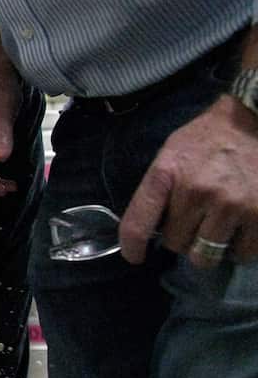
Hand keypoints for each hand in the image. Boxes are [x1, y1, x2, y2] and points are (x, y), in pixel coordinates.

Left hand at [120, 94, 257, 266]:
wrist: (255, 120)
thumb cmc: (209, 138)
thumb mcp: (171, 153)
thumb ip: (159, 188)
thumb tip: (151, 228)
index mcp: (167, 174)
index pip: (138, 222)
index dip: (132, 246)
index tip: (135, 257)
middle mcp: (196, 191)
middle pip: (175, 244)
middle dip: (182, 237)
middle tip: (195, 221)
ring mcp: (230, 204)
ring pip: (207, 255)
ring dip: (210, 247)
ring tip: (217, 227)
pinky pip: (243, 252)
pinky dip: (240, 247)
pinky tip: (241, 227)